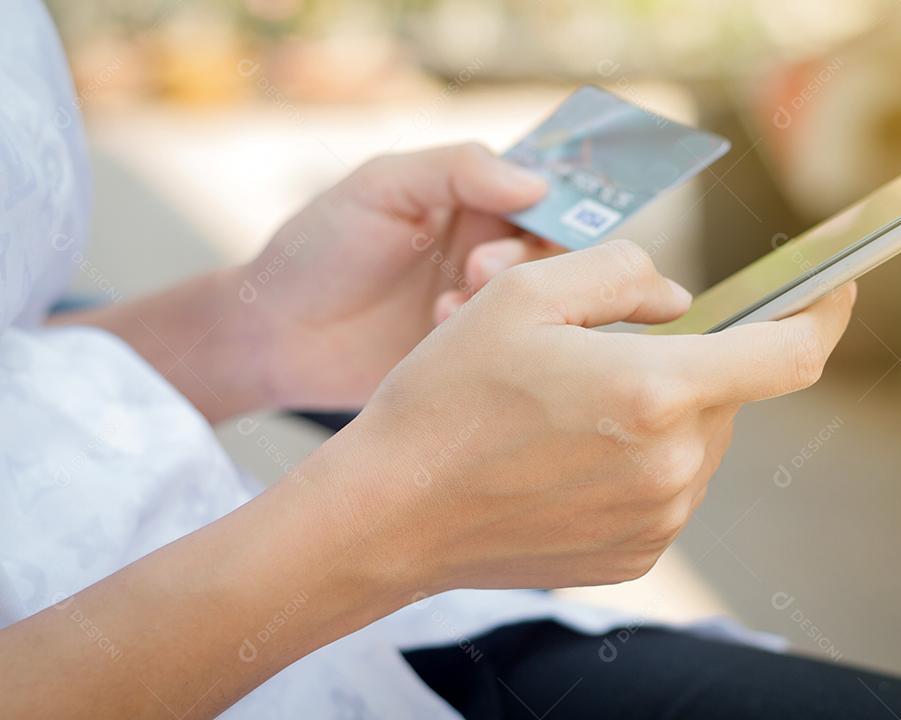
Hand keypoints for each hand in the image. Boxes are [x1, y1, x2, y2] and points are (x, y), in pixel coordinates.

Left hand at [241, 143, 557, 409]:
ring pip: (538, 300)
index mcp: (472, 200)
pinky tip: (438, 332)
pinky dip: (489, 338)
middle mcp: (486, 249)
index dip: (562, 198)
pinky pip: (511, 346)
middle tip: (480, 268)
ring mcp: (481, 306)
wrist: (272, 338)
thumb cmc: (316, 251)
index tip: (560, 214)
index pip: (544, 190)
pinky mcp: (472, 356)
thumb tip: (537, 183)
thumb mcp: (380, 188)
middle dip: (526, 256)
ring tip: (449, 306)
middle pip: (553, 248)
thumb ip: (456, 169)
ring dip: (507, 299)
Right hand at [316, 240, 855, 592]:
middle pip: (724, 397)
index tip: (834, 292)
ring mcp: (656, 522)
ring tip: (568, 417)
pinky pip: (663, 492)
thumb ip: (620, 273)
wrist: (390, 512)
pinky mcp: (633, 557)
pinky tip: (564, 462)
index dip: (824, 316)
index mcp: (656, 392)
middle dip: (686, 366)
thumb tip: (677, 300)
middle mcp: (673, 467)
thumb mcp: (522, 295)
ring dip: (657, 417)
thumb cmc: (446, 398)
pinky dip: (634, 464)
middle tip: (604, 359)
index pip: (788, 355)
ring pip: (693, 444)